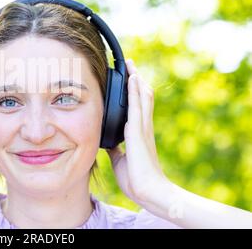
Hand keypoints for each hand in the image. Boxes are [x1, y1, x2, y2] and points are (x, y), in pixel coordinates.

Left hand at [107, 59, 169, 205]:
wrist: (148, 191)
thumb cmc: (136, 178)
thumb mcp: (120, 159)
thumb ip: (116, 148)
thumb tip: (109, 143)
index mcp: (138, 133)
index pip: (137, 107)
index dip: (134, 92)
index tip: (129, 78)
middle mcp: (142, 127)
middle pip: (142, 97)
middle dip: (136, 80)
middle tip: (130, 65)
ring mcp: (142, 127)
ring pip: (142, 97)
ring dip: (136, 80)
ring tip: (131, 65)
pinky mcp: (138, 131)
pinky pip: (137, 105)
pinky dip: (135, 90)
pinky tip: (132, 78)